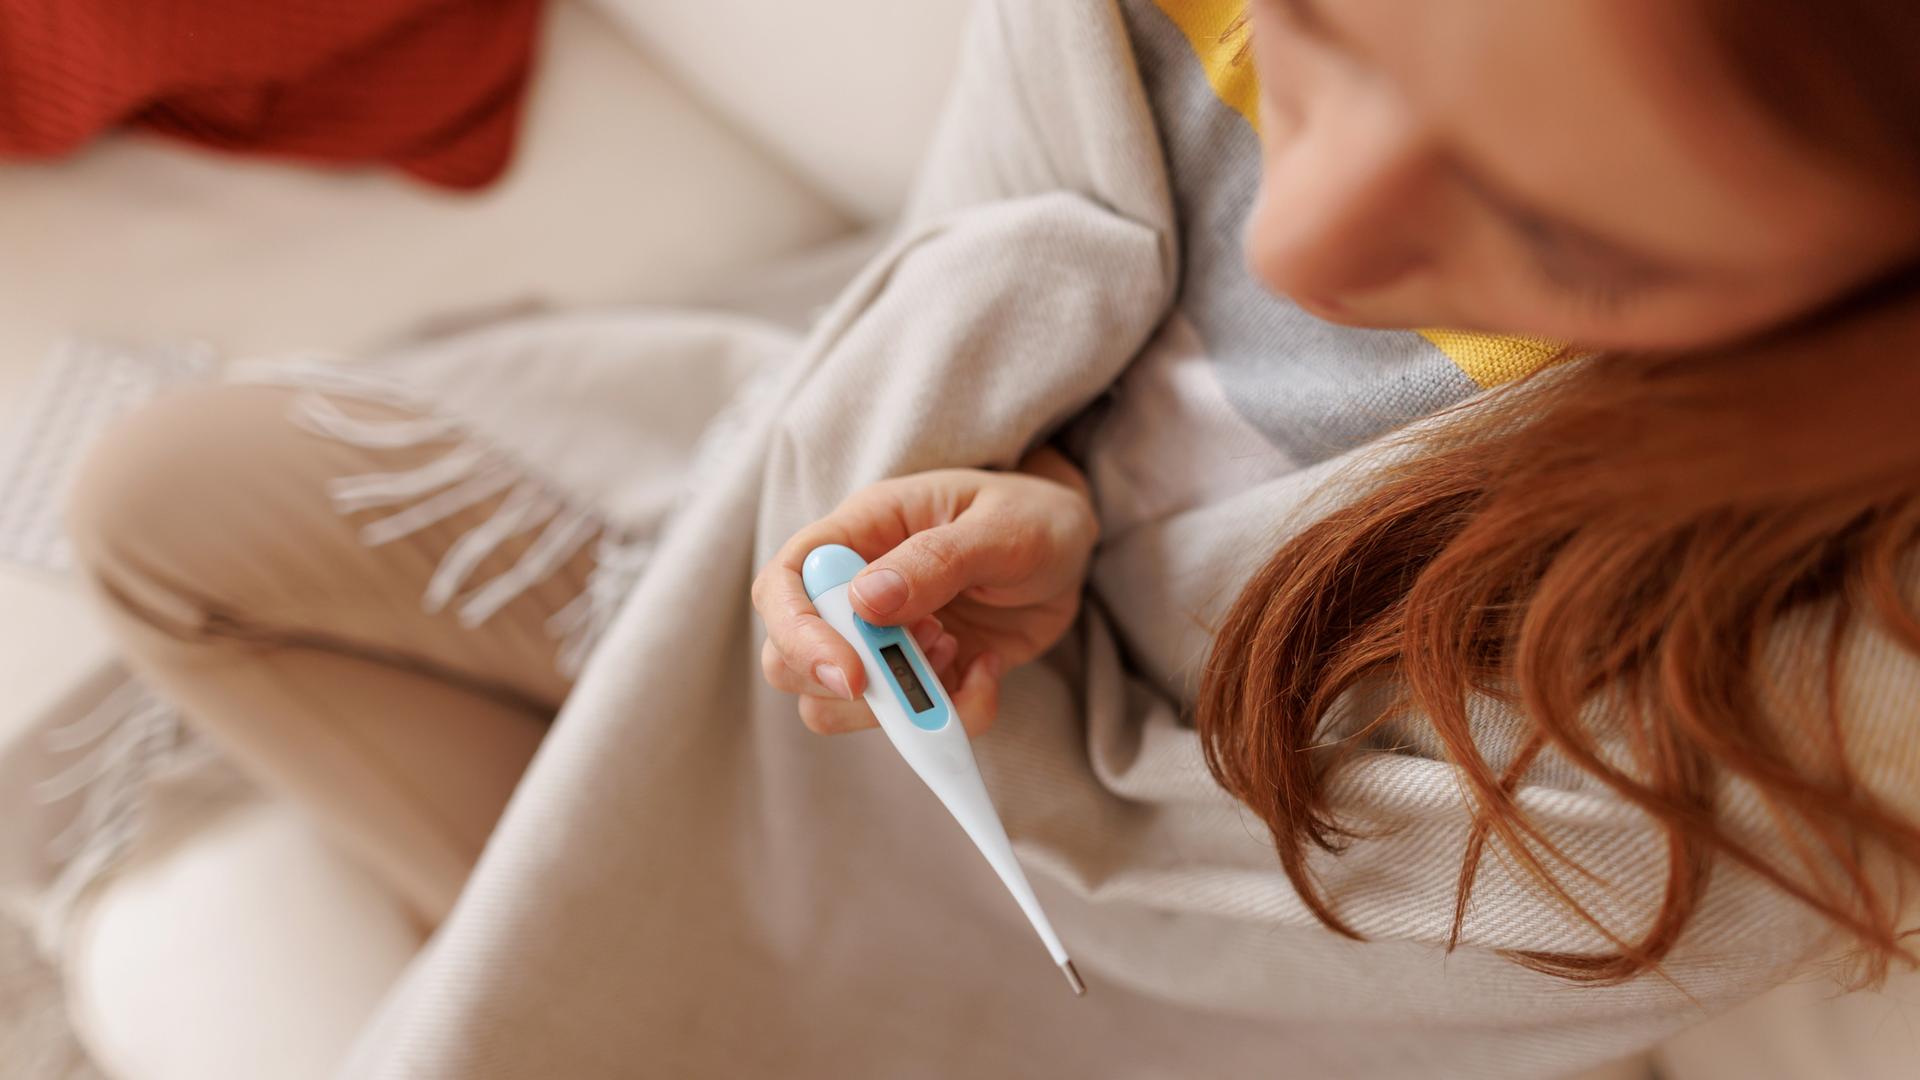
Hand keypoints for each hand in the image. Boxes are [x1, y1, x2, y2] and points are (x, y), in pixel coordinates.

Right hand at [752, 448, 1095, 735]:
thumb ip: (936, 559)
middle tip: (923, 653)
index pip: (782, 585)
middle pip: (787, 660)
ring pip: (837, 706)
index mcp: (860, 533)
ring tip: (953, 648)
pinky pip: (912, 726)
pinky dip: (953, 714)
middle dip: (845, 682)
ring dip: (898, 700)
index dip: (796, 634)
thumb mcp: (1001, 527)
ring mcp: (883, 642)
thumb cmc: (1032, 515)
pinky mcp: (920, 678)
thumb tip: (865, 602)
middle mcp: (856, 591)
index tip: (850, 673)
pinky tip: (986, 668)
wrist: (1071, 549)